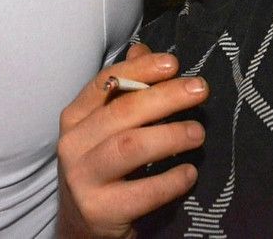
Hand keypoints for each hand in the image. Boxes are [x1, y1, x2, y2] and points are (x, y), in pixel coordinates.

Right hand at [57, 43, 208, 237]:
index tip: (175, 64)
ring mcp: (83, 178)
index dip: (142, 70)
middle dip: (165, 97)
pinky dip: (170, 181)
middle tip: (200, 90)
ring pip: (129, 147)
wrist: (83, 226)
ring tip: (198, 132)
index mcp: (75, 117)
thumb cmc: (101, 167)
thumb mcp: (106, 128)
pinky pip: (142, 193)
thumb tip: (143, 50)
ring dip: (170, 136)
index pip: (108, 83)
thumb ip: (124, 89)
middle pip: (123, 112)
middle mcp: (73, 144)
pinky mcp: (100, 210)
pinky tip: (190, 173)